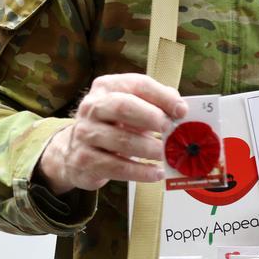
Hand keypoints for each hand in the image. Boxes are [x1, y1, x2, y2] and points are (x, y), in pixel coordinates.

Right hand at [36, 74, 186, 195]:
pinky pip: (117, 167)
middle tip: (170, 130)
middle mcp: (92, 107)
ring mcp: (84, 134)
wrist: (77, 151)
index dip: (162, 97)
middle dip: (152, 118)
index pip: (138, 85)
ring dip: (150, 149)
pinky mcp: (84, 161)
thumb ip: (157, 102)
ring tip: (166, 154)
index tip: (182, 111)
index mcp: (107, 87)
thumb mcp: (134, 106)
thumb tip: (180, 109)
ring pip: (122, 140)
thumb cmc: (115, 124)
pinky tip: (155, 173)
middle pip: (123, 107)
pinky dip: (141, 172)